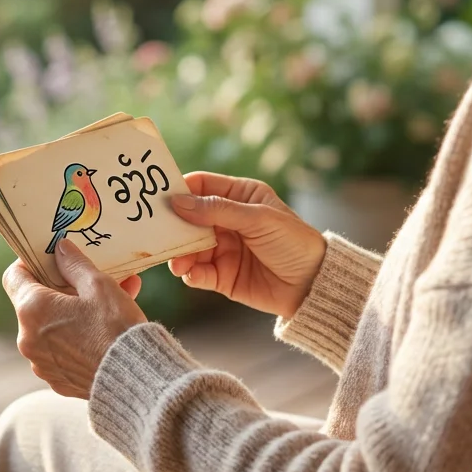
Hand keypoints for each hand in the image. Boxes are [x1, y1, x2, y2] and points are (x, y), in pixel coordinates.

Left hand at [2, 240, 147, 398]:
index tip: (49, 259)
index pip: (13, 277)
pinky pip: (61, 352)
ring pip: (50, 328)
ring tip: (107, 305)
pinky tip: (104, 332)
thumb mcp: (98, 285)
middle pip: (34, 303)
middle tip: (87, 280)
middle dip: (59, 289)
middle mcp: (27, 339)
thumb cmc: (115, 327)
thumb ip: (74, 264)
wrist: (135, 379)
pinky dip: (76, 339)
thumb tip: (60, 249)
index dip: (30, 263)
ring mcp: (41, 363)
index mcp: (32, 309)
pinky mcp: (57, 380)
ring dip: (71, 314)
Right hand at [169, 172, 325, 319]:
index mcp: (239, 197)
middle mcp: (227, 221)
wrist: (313, 285)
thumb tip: (178, 202)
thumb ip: (217, 210)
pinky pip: (198, 273)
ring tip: (177, 263)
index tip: (159, 198)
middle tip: (158, 233)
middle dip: (174, 226)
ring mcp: (223, 249)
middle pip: (189, 218)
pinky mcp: (222, 276)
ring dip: (180, 254)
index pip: (201, 186)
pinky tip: (191, 275)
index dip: (180, 190)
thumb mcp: (258, 219)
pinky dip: (190, 274)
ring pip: (189, 247)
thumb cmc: (293, 242)